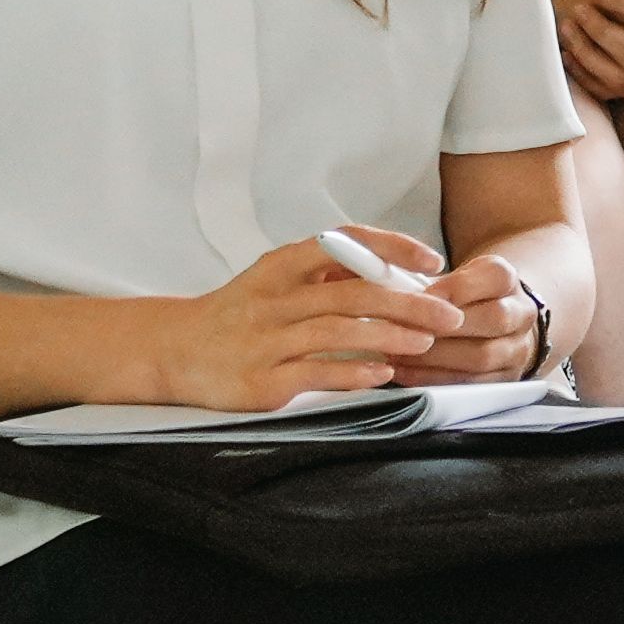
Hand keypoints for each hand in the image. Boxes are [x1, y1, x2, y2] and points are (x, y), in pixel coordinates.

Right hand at [137, 226, 465, 415]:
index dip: (392, 247)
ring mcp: (266, 340)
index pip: (344, 243)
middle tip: (448, 313)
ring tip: (426, 341)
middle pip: (352, 292)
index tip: (431, 259)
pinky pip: (316, 372)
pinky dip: (354, 371)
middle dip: (409, 302)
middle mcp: (274, 299)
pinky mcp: (262, 380)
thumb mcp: (276, 281)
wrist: (175, 351)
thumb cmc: (238, 315)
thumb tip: (393, 273)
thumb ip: (325, 276)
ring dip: (390, 336)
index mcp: (281, 267)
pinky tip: (384, 372)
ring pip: (339, 331)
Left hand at [375, 249, 543, 388]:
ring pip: (483, 356)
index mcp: (506, 279)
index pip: (492, 277)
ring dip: (436, 357)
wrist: (494, 319)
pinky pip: (472, 383)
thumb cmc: (464, 297)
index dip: (458, 288)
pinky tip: (407, 373)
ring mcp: (517, 349)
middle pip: (494, 319)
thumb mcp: (454, 274)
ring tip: (399, 354)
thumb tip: (393, 292)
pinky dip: (435, 379)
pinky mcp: (505, 379)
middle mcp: (521, 313)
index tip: (423, 295)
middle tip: (404, 329)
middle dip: (444, 327)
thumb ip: (430, 280)